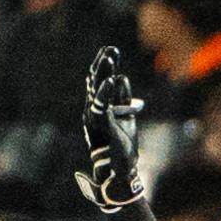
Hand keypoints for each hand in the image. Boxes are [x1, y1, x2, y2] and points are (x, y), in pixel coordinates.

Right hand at [76, 46, 145, 211]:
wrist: (120, 171)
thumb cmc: (122, 146)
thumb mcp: (127, 118)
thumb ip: (124, 99)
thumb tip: (122, 78)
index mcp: (99, 108)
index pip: (99, 81)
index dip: (104, 65)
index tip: (110, 48)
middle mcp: (93, 111)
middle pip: (96, 83)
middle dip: (103, 65)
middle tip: (110, 48)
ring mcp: (95, 119)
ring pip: (97, 91)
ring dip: (104, 73)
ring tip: (110, 57)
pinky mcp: (101, 127)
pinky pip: (102, 107)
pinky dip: (106, 93)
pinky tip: (112, 80)